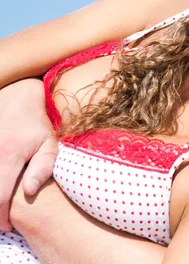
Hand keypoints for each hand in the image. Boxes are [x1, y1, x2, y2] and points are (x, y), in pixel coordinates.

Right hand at [0, 78, 56, 231]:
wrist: (17, 97)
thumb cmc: (37, 123)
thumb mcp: (49, 143)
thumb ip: (44, 167)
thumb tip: (30, 190)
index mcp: (8, 155)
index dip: (1, 217)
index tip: (8, 226)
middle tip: (2, 222)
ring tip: (1, 206)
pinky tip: (0, 186)